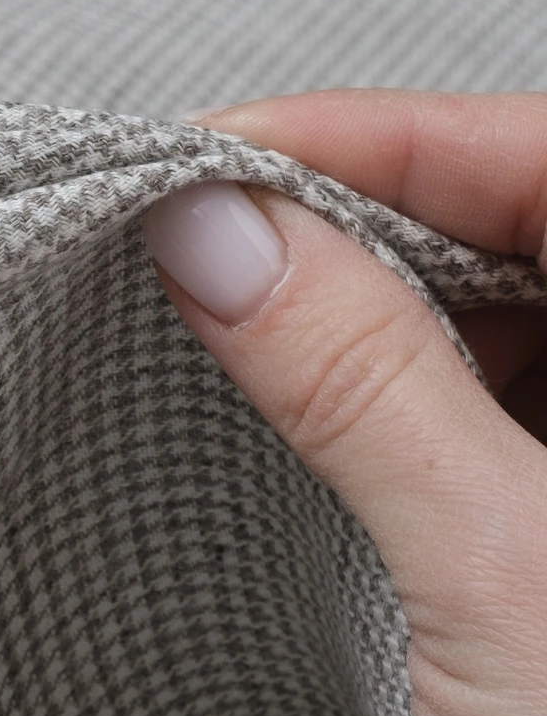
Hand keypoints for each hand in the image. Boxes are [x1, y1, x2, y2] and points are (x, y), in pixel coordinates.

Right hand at [144, 89, 546, 715]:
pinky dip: (427, 377)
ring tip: (250, 303)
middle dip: (365, 208)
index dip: (367, 137)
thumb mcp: (500, 579)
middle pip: (534, 215)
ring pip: (527, 302)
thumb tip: (216, 229)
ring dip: (389, 293)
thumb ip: (359, 377)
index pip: (545, 156)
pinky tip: (341, 394)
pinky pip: (526, 392)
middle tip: (202, 225)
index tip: (203, 156)